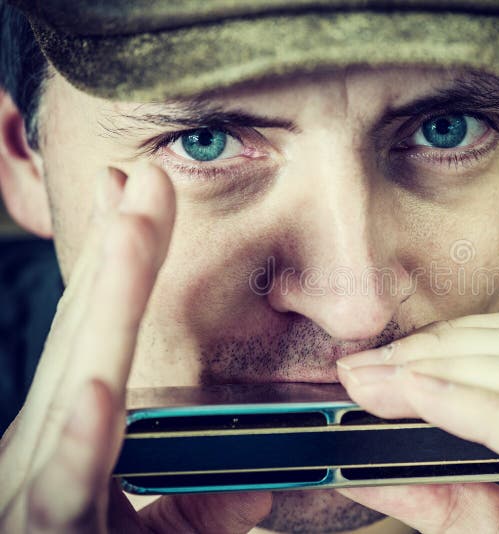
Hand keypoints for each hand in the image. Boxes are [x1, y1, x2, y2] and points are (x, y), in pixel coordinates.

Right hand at [0, 166, 270, 532]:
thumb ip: (189, 511)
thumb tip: (252, 493)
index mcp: (70, 447)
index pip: (100, 341)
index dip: (124, 268)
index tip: (142, 201)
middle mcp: (41, 456)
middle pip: (88, 339)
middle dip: (120, 255)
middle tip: (146, 178)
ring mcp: (30, 494)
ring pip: (72, 391)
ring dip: (106, 306)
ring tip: (133, 227)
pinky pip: (60, 490)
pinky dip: (76, 442)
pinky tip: (95, 393)